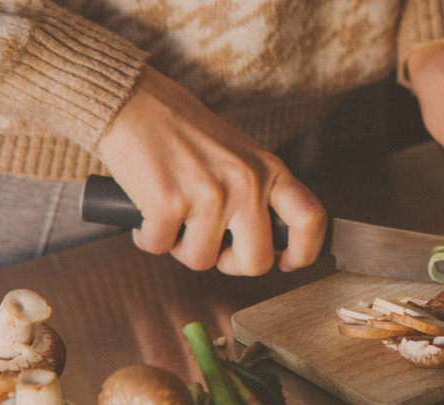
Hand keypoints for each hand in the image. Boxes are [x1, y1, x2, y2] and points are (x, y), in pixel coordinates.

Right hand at [96, 65, 325, 274]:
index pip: (309, 219)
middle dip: (229, 263)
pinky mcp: (169, 204)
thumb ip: (258, 193)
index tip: (287, 263)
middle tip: (212, 246)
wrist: (133, 102)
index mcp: (268, 170)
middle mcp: (246, 183)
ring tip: (174, 216)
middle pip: (256, 262)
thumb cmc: (182, 131)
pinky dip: (149, 237)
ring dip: (181, 247)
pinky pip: (160, 248)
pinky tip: (149, 212)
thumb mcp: (239, 155)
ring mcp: (209, 195)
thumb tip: (266, 246)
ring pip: (202, 260)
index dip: (303, 252)